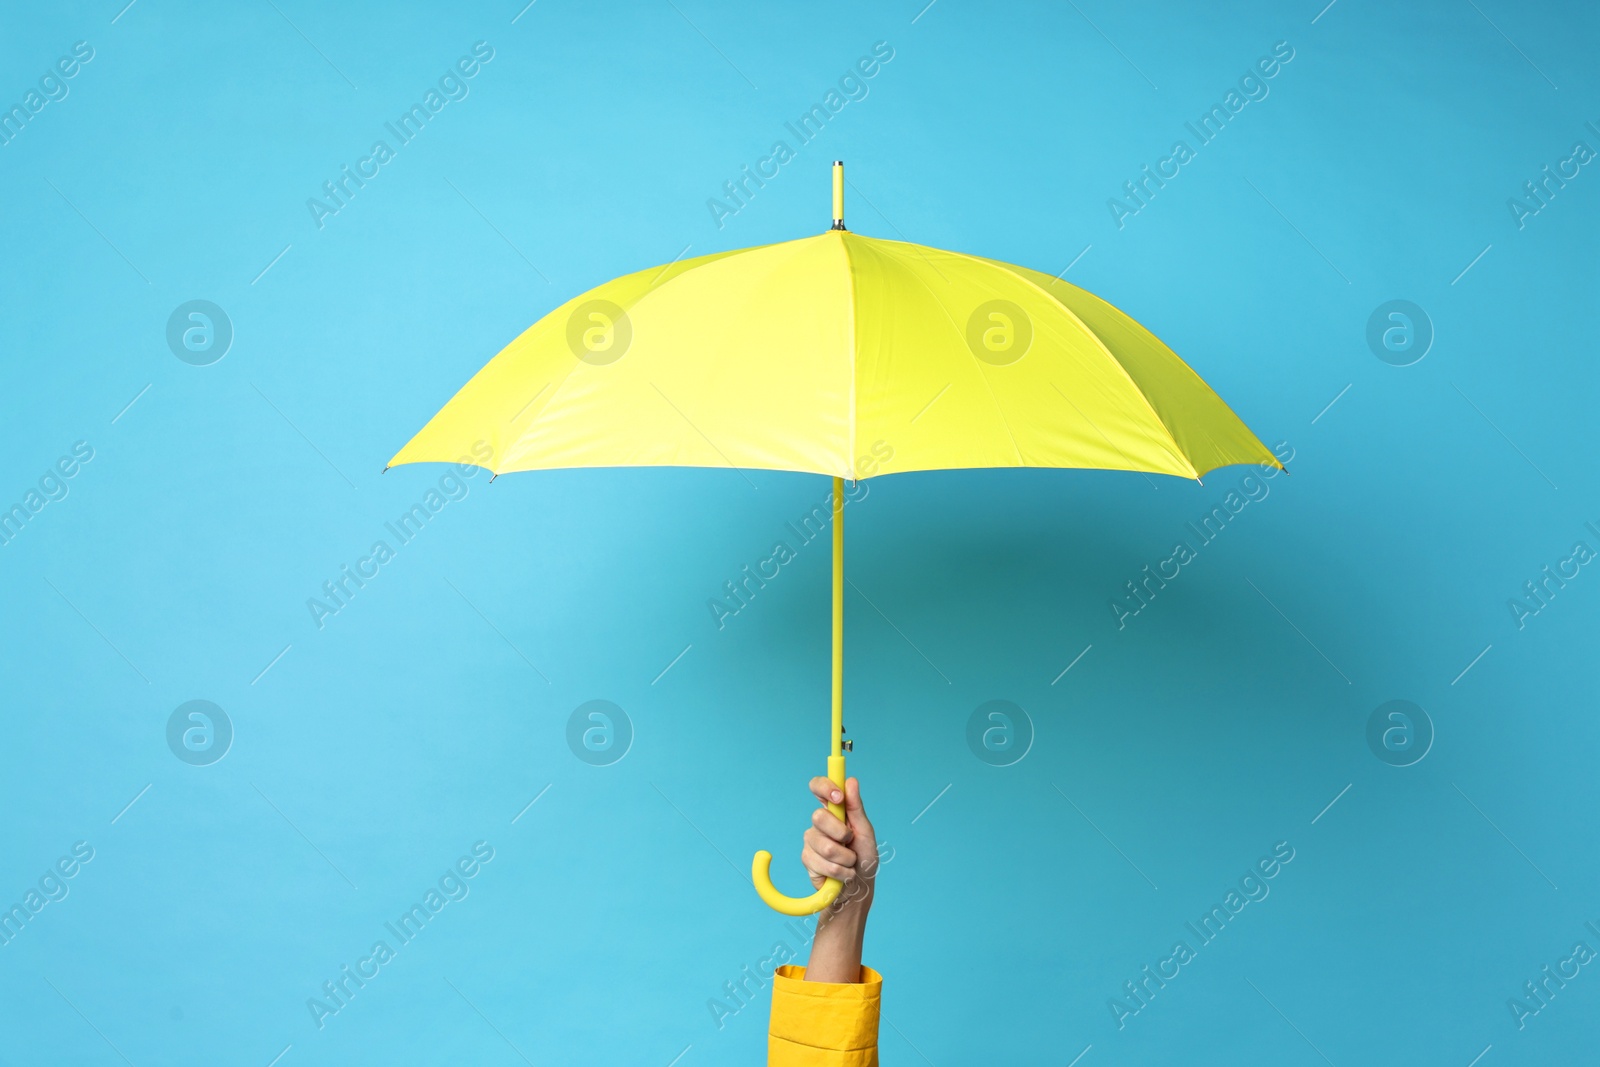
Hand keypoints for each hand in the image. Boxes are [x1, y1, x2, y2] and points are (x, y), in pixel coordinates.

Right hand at [801, 776, 876, 982]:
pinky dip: (840, 871)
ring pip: (824, 845)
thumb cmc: (865, 859)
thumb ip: (857, 808)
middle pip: (818, 817)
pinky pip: (821, 863)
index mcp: (835, 811)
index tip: (838, 797)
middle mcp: (820, 823)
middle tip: (850, 842)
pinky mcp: (807, 860)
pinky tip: (842, 874)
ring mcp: (811, 841)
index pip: (819, 787)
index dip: (824, 787)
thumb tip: (851, 781)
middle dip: (841, 834)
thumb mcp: (866, 832)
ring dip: (845, 858)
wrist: (858, 891)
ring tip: (850, 863)